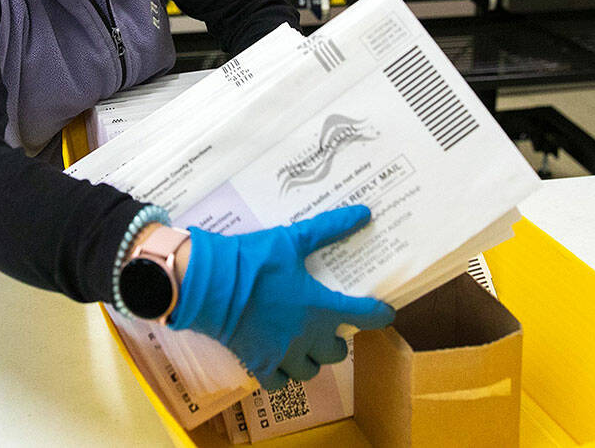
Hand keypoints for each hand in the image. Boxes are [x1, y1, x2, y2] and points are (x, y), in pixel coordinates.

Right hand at [167, 204, 393, 390]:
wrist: (210, 283)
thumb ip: (329, 229)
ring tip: (305, 345)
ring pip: (311, 370)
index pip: (363, 316)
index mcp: (320, 307)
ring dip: (312, 359)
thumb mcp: (293, 239)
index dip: (379, 315)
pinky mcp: (259, 364)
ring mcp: (283, 354)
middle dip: (336, 340)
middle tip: (329, 327)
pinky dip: (283, 375)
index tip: (384, 313)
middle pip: (336, 352)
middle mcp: (306, 336)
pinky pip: (280, 383)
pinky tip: (279, 360)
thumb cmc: (254, 261)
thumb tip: (364, 212)